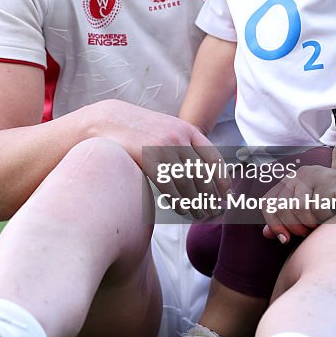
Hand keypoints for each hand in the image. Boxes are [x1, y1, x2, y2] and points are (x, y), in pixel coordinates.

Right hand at [91, 99, 230, 208]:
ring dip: (197, 202)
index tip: (227, 196)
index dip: (222, 179)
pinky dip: (179, 201)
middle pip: (202, 173)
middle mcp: (179, 137)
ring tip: (200, 216)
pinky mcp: (148, 157)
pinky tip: (183, 210)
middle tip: (215, 212)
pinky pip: (169, 185)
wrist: (108, 120)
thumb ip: (183, 144)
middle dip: (211, 195)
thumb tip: (201, 170)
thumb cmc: (138, 130)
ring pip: (188, 182)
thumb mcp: (166, 129)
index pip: (213, 158)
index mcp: (187, 130)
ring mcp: (164, 146)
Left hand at [261, 163, 335, 241]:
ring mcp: (315, 174)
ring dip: (311, 223)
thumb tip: (266, 233)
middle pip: (281, 207)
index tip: (285, 240)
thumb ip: (289, 220)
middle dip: (294, 227)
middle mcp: (301, 173)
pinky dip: (325, 219)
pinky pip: (318, 208)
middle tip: (308, 232)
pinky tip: (334, 215)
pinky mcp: (329, 180)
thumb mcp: (311, 214)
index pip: (268, 202)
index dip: (273, 224)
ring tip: (321, 224)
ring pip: (299, 208)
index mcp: (292, 180)